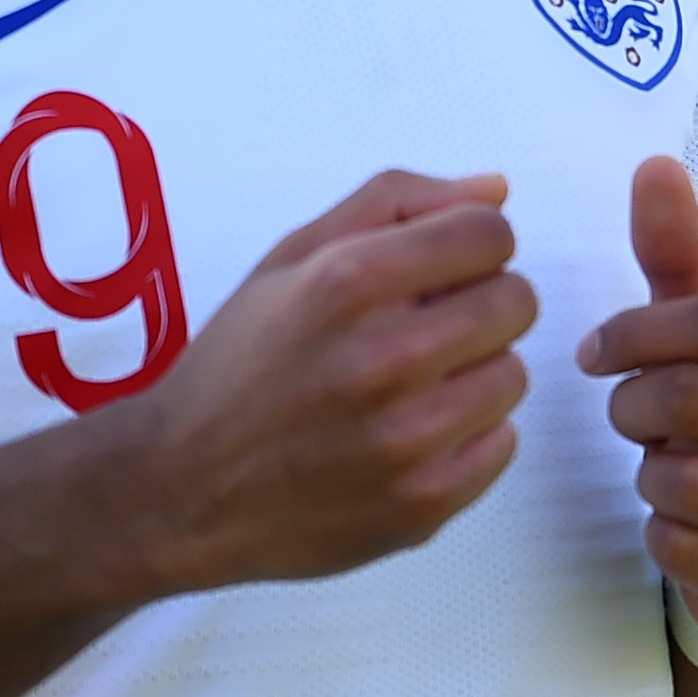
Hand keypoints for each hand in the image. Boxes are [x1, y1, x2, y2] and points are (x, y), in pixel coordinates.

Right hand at [115, 170, 534, 596]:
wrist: (180, 489)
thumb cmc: (237, 364)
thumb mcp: (291, 258)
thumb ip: (394, 204)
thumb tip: (497, 191)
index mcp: (350, 282)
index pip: (490, 234)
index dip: (470, 245)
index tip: (439, 270)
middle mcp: (385, 359)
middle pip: (516, 302)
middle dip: (478, 303)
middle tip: (425, 327)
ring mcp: (407, 441)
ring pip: (512, 375)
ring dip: (473, 372)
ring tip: (411, 386)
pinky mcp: (422, 505)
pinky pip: (502, 445)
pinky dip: (467, 436)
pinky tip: (410, 435)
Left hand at [577, 155, 697, 653]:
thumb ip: (677, 259)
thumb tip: (653, 163)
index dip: (635, 332)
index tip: (593, 353)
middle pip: (694, 396)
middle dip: (634, 407)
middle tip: (624, 417)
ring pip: (685, 479)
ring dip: (647, 477)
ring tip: (660, 472)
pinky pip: (685, 549)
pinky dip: (660, 536)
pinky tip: (679, 529)